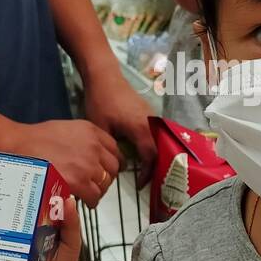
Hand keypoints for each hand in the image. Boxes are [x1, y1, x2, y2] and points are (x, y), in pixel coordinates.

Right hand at [9, 118, 119, 206]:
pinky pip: (94, 195)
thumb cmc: (36, 138)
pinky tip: (85, 201)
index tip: (108, 169)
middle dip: (107, 177)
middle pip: (113, 167)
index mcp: (91, 131)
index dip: (112, 162)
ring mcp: (87, 164)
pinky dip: (92, 200)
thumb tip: (92, 154)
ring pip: (106, 182)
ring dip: (99, 189)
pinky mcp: (78, 181)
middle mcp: (93, 146)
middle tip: (98, 184)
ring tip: (90, 194)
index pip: (115, 149)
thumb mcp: (68, 129)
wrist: (19, 145)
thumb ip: (84, 140)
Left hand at [84, 65, 155, 185]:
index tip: (140, 185)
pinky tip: (142, 151)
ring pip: (159, 141)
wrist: (105, 75)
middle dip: (155, 167)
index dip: (147, 173)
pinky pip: (156, 132)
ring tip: (146, 169)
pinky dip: (152, 144)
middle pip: (160, 150)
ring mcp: (152, 116)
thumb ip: (111, 148)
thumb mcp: (101, 128)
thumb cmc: (101, 101)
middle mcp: (152, 122)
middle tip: (147, 180)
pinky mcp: (149, 112)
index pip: (150, 156)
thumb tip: (117, 165)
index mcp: (141, 128)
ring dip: (155, 155)